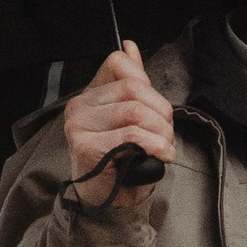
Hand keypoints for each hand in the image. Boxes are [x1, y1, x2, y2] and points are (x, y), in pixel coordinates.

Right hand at [62, 45, 176, 205]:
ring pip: (135, 112)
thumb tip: (129, 46)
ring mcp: (80, 126)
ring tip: (163, 147)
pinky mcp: (87, 147)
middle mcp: (79, 106)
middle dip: (161, 113)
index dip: (148, 84)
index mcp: (89, 94)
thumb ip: (130, 81)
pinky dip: (155, 145)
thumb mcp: (126, 117)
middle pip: (134, 89)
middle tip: (167, 135)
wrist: (105, 200)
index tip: (157, 110)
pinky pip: (132, 135)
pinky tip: (160, 155)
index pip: (119, 63)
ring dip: (161, 132)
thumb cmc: (118, 160)